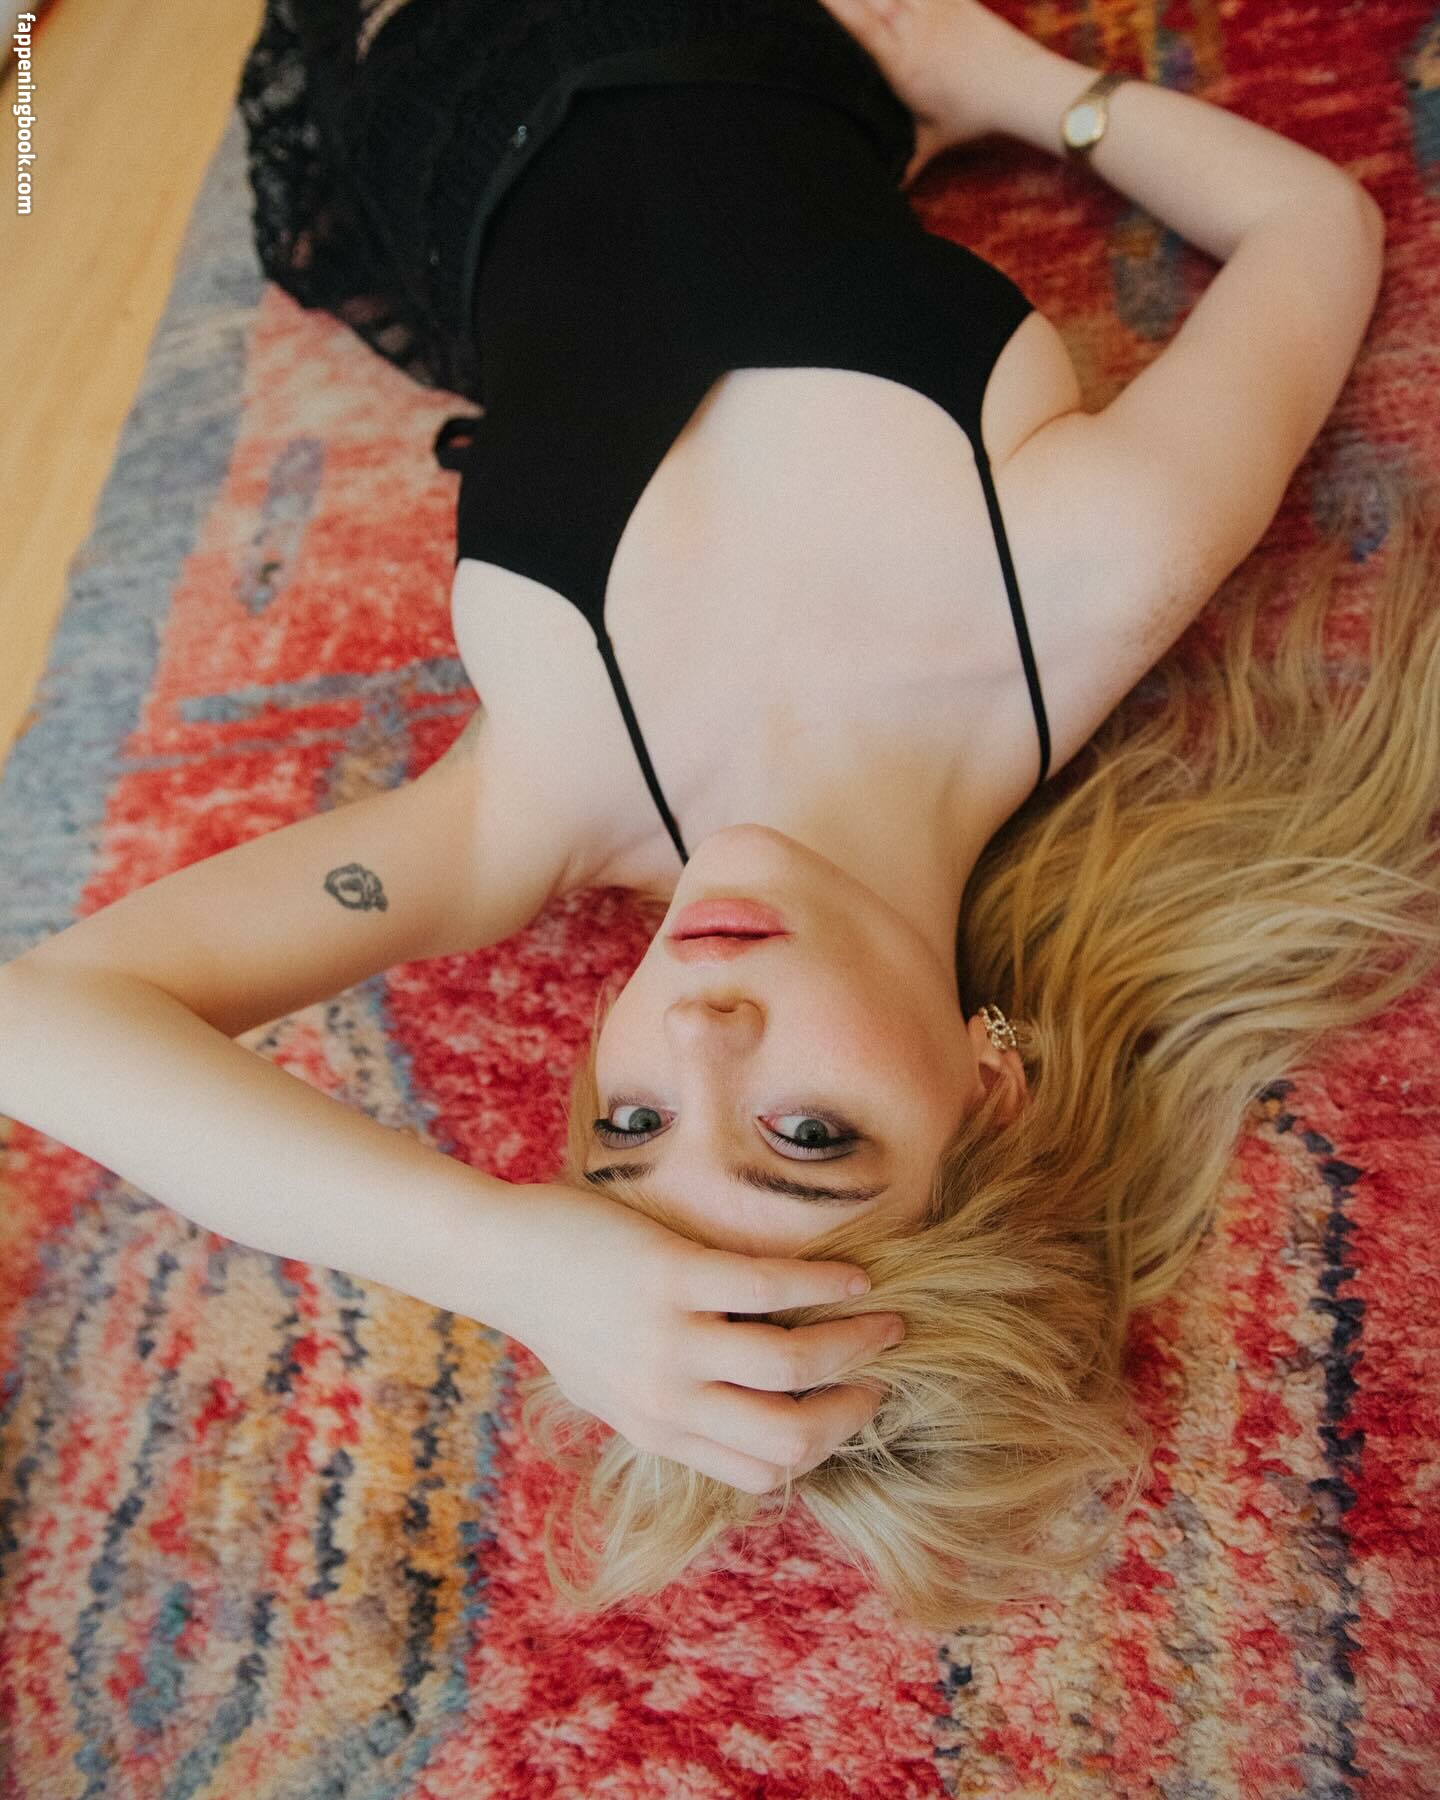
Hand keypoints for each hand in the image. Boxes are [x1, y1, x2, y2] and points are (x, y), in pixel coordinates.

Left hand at [494, 1182, 904, 1493]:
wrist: (502, 1257)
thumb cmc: (563, 1314)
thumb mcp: (612, 1390)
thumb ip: (671, 1410)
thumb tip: (738, 1417)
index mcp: (657, 1432)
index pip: (764, 1472)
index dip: (823, 1446)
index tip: (851, 1406)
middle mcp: (666, 1400)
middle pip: (791, 1437)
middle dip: (853, 1409)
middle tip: (884, 1370)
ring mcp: (668, 1340)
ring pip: (791, 1366)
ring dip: (854, 1344)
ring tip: (886, 1317)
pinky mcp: (668, 1278)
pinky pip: (767, 1288)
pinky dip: (823, 1283)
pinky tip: (854, 1274)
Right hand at [814, 0, 1024, 185]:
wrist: (1020, 86)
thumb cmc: (972, 115)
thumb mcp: (929, 140)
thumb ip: (900, 161)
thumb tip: (881, 193)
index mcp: (898, 61)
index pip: (854, 23)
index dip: (828, 5)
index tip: (804, 1)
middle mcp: (910, 26)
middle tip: (815, 1)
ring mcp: (931, 5)